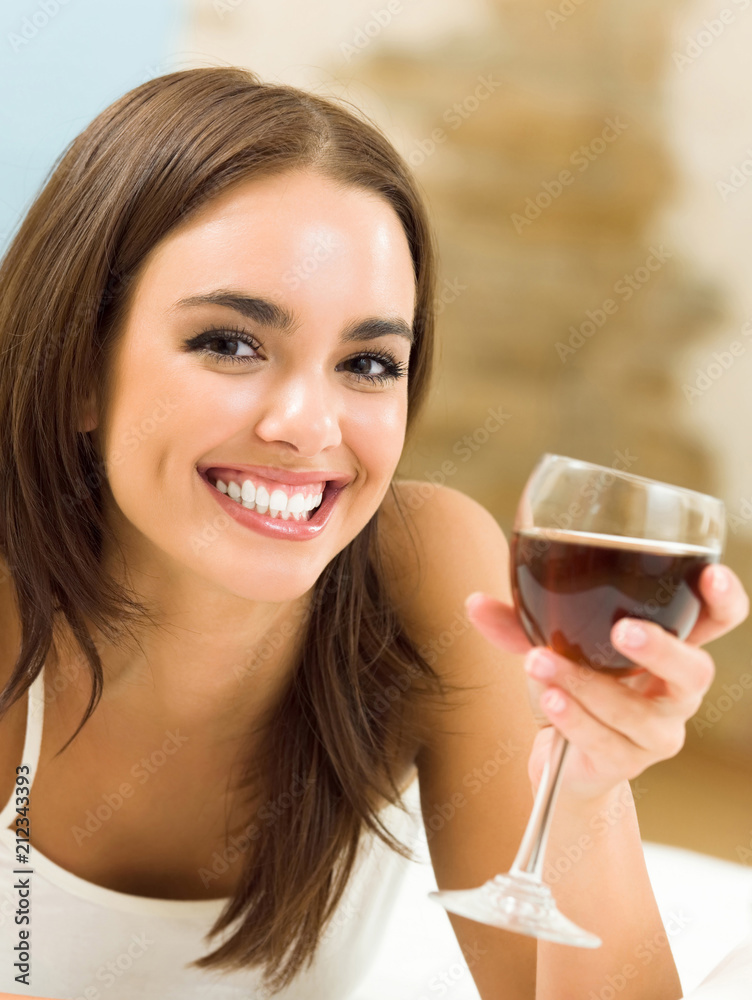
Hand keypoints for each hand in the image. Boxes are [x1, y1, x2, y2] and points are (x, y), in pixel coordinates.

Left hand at [465, 563, 749, 803]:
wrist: (562, 761)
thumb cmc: (574, 686)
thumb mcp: (552, 645)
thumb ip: (519, 623)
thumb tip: (474, 603)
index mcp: (670, 648)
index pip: (717, 621)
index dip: (724, 600)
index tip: (710, 576)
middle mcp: (675, 690)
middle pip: (695, 670)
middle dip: (661, 649)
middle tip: (623, 631)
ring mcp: (657, 732)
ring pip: (635, 711)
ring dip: (585, 683)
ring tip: (539, 663)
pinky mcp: (628, 762)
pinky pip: (606, 741)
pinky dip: (575, 718)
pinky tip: (551, 700)